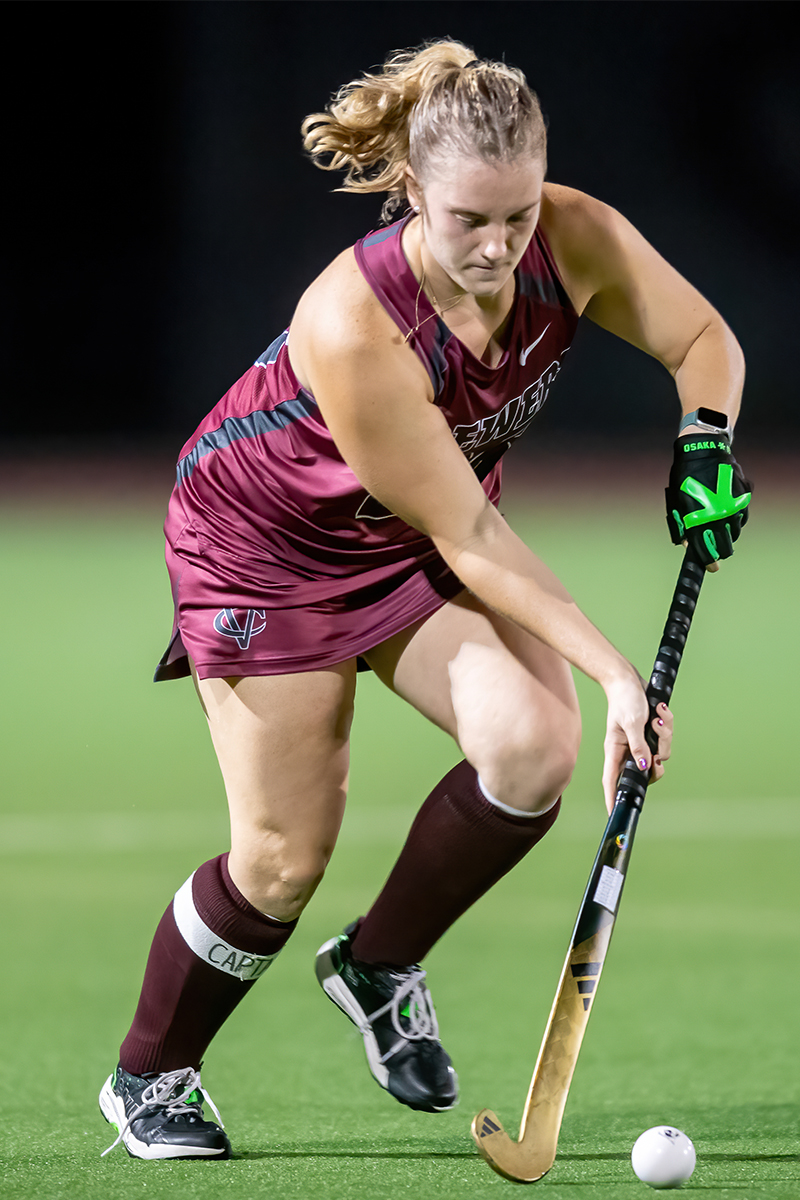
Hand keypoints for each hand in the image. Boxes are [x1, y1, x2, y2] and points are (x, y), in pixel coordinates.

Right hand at [601, 675, 673, 813]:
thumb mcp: (632, 722)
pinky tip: (660, 711)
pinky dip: (667, 725)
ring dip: (665, 736)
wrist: (629, 680)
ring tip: (657, 719)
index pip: (612, 780)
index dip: (612, 798)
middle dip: (657, 763)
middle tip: (658, 755)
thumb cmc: (625, 699)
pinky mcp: (651, 734)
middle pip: (646, 772)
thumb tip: (645, 766)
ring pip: (661, 753)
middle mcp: (628, 750)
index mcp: (615, 750)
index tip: (614, 814)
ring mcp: (641, 742)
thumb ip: (639, 745)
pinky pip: (666, 739)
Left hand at [665, 434, 750, 567]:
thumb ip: (681, 526)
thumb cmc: (685, 477)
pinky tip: (727, 515)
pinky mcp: (744, 498)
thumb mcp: (676, 502)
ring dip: (728, 535)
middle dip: (721, 552)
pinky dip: (735, 521)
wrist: (703, 451)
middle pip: (725, 547)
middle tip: (717, 552)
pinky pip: (742, 518)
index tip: (711, 568)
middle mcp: (718, 515)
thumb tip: (687, 545)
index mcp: (699, 518)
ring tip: (718, 528)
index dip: (709, 562)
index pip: (706, 550)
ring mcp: (733, 506)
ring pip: (735, 533)